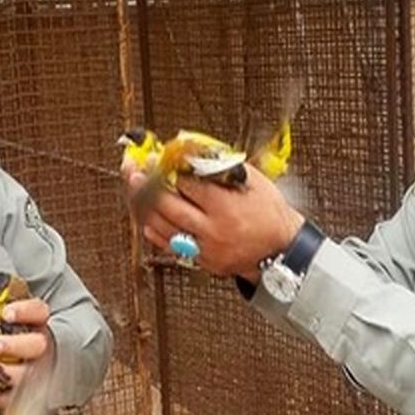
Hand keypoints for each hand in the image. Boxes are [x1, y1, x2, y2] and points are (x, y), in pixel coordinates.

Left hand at [0, 297, 53, 411]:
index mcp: (35, 324)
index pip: (39, 312)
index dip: (24, 311)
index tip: (6, 314)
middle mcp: (39, 346)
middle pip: (38, 344)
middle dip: (16, 344)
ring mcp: (35, 370)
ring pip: (31, 371)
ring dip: (8, 371)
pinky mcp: (26, 393)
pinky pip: (17, 397)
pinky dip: (1, 397)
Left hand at [125, 164, 303, 280]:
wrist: (281, 249)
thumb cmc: (269, 212)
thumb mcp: (252, 181)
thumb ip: (222, 166)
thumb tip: (192, 153)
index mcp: (224, 206)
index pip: (185, 184)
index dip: (165, 169)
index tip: (153, 158)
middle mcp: (212, 229)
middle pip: (167, 207)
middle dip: (145, 187)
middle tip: (133, 172)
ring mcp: (204, 248)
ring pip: (163, 228)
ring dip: (143, 208)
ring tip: (134, 191)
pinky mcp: (201, 261)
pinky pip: (169, 247)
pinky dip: (155, 231)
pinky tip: (146, 218)